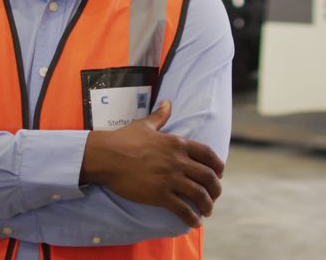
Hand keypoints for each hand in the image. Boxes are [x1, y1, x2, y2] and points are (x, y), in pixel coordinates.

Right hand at [80, 100, 223, 227]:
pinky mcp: (160, 194)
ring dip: (208, 205)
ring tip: (207, 211)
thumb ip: (160, 115)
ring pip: (200, 194)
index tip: (219, 174)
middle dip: (216, 189)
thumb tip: (167, 102)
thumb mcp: (145, 124)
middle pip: (209, 177)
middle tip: (214, 196)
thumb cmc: (123, 139)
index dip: (218, 166)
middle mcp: (178, 160)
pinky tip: (194, 223)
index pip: (208, 155)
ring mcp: (170, 178)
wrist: (106, 156)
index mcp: (178, 143)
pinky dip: (191, 218)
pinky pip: (183, 209)